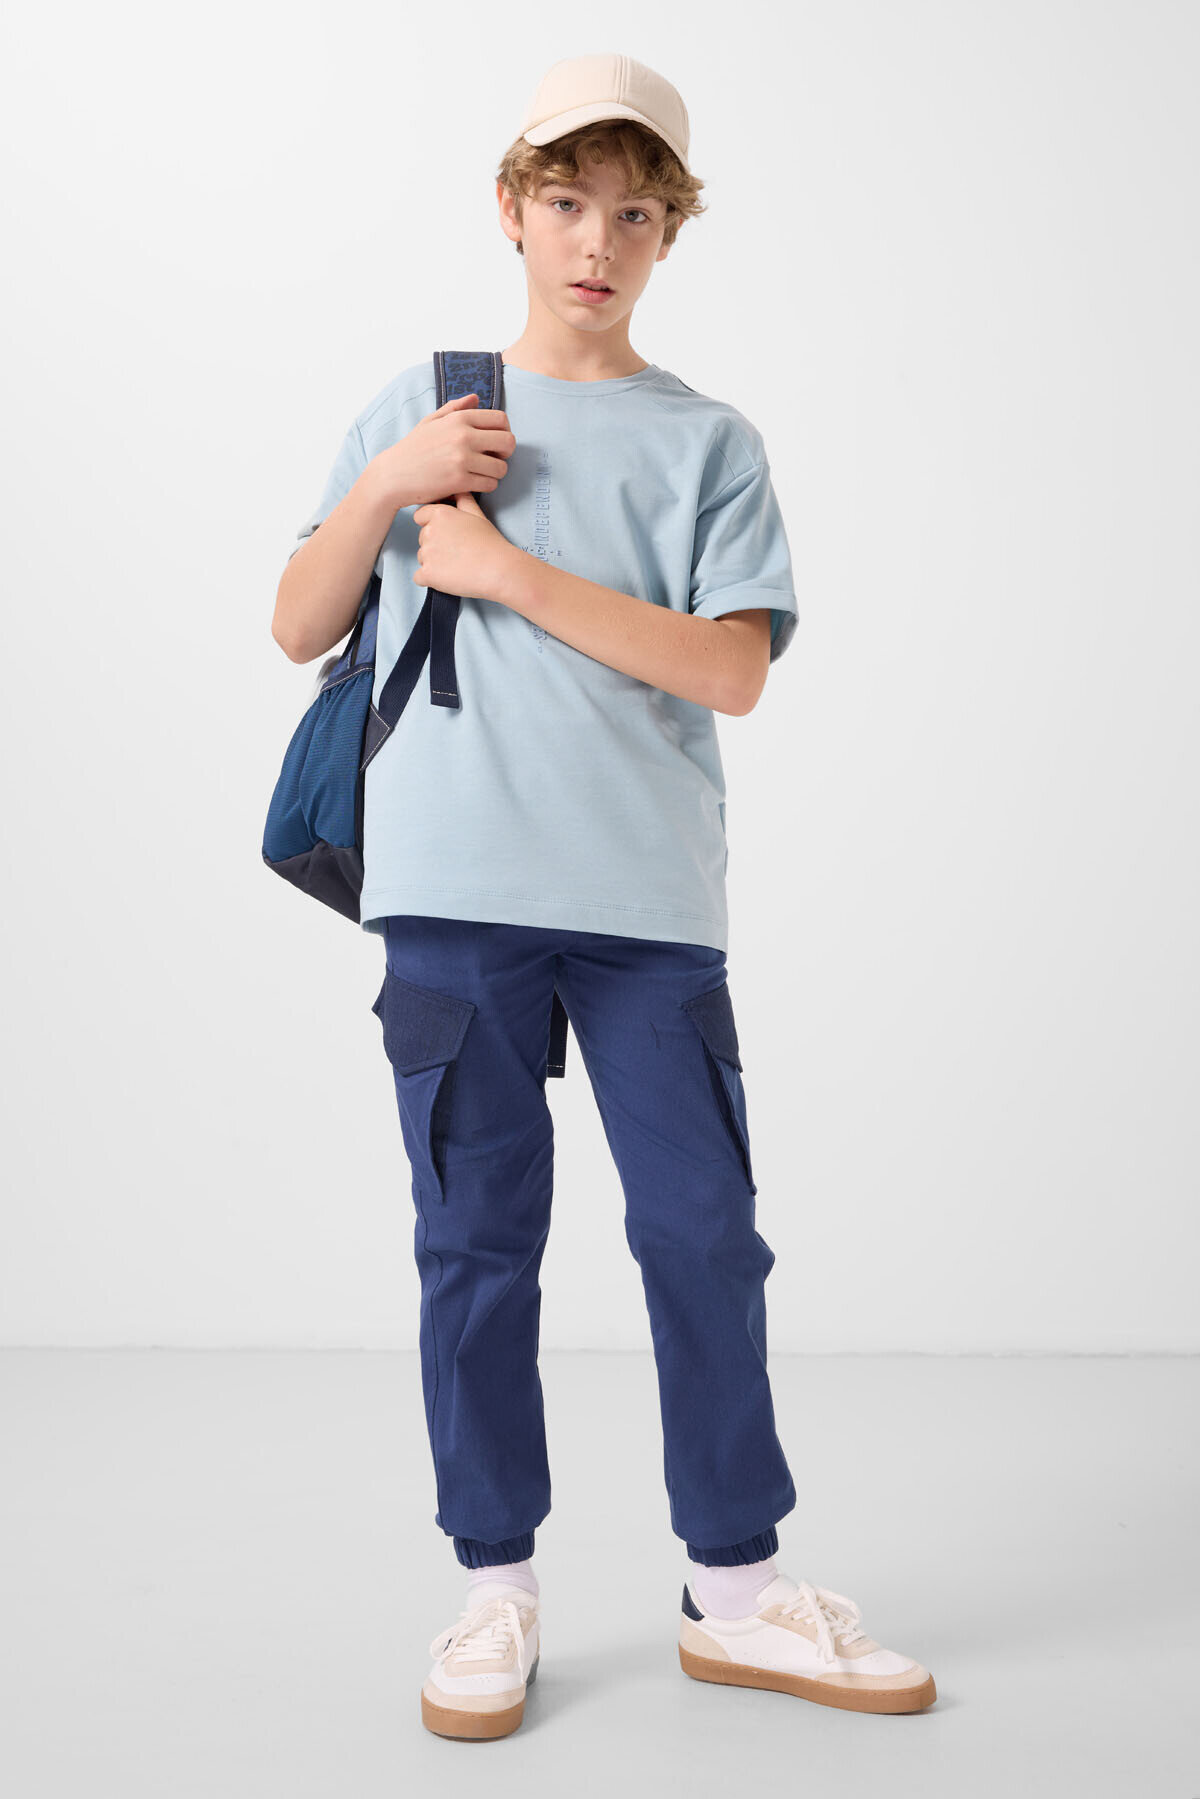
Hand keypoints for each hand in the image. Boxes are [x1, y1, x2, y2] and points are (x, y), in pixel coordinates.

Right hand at [373, 393, 514, 508]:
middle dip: (505, 453)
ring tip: (482, 473)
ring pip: (501, 467)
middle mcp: (463, 436)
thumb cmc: (413, 448)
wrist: (393, 475)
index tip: (495, 443)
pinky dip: (486, 486)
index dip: (504, 432)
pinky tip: (474, 484)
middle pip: (508, 442)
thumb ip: (455, 408)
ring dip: (496, 473)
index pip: (501, 419)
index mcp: (459, 418)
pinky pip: (490, 484)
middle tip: (493, 460)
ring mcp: (461, 459)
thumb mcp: (430, 421)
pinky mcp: (459, 481)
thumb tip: (476, 398)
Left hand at [411, 491, 520, 603]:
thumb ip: (463, 500)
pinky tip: (448, 577)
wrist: (498, 569)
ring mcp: (427, 553)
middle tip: (457, 552)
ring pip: (422, 558)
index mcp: (440, 514)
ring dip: (434, 563)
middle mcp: (430, 531)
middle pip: (422, 539)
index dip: (432, 525)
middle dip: (435, 545)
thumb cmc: (491, 544)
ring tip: (457, 565)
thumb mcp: (477, 515)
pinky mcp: (427, 574)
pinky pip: (419, 577)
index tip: (445, 535)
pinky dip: (430, 579)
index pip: (420, 516)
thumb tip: (458, 491)